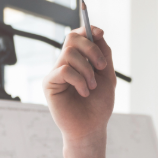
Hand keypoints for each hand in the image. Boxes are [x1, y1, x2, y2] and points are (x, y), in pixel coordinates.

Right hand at [43, 27, 116, 142]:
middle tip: (101, 66)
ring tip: (92, 87)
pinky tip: (84, 93)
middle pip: (72, 38)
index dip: (88, 29)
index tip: (100, 33)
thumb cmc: (98, 105)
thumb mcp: (107, 76)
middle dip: (91, 49)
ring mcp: (56, 73)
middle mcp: (66, 64)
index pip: (78, 36)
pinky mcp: (49, 84)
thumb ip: (103, 54)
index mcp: (79, 60)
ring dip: (87, 70)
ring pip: (70, 54)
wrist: (92, 128)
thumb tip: (97, 33)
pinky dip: (79, 80)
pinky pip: (64, 70)